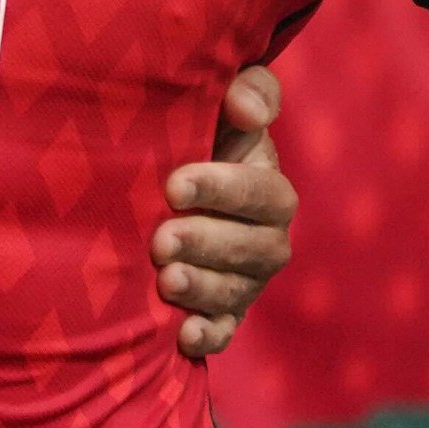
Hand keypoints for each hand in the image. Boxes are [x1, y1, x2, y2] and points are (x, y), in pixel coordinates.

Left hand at [159, 65, 293, 358]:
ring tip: (165, 280)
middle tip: (161, 239)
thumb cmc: (194, 135)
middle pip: (254, 249)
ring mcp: (246, 281)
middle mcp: (265, 238)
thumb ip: (246, 92)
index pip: (262, 192)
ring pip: (237, 292)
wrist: (161, 187)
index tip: (174, 184)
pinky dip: (207, 335)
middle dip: (207, 243)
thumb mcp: (219, 105)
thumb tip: (248, 109)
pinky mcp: (222, 314)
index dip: (223, 189)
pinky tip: (182, 334)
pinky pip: (224, 332)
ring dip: (203, 288)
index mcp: (267, 187)